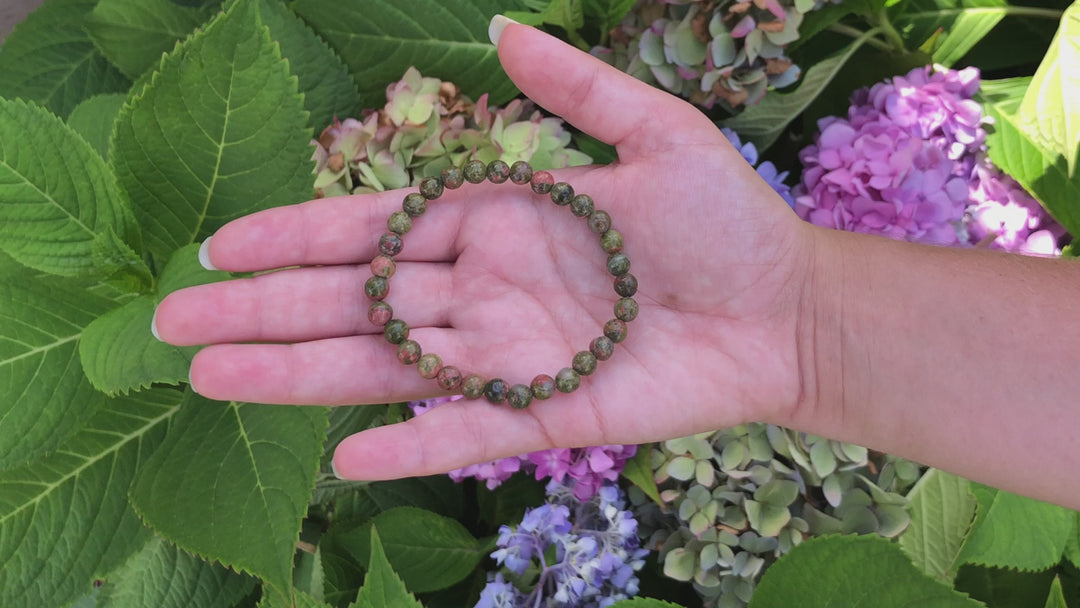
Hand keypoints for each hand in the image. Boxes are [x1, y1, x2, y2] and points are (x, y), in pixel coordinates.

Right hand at [153, 21, 812, 479]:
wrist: (789, 309)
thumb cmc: (729, 221)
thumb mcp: (656, 134)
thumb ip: (576, 89)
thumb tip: (503, 28)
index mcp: (493, 223)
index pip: (372, 230)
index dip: (295, 236)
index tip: (220, 247)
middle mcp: (482, 292)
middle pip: (355, 303)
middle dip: (264, 312)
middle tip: (173, 326)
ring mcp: (509, 358)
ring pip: (388, 367)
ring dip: (302, 376)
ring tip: (214, 381)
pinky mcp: (548, 417)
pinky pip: (467, 434)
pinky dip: (412, 446)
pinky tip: (346, 457)